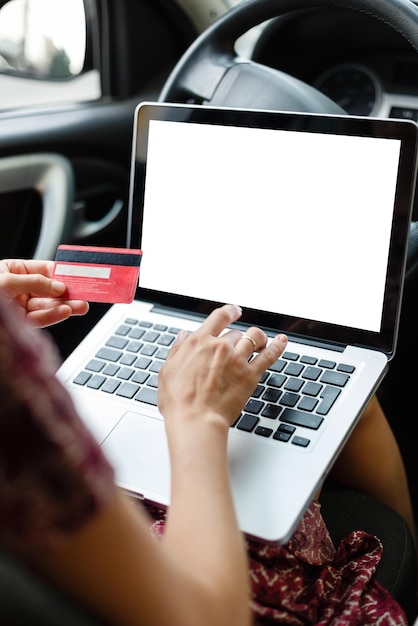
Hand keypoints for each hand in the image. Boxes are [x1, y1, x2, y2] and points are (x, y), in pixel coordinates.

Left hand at [0, 258, 88, 326]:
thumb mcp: (6, 281)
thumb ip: (34, 282)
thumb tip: (58, 286)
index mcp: (14, 271)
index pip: (44, 270)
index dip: (62, 273)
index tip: (79, 276)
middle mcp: (19, 289)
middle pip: (50, 290)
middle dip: (69, 293)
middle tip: (85, 293)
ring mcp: (20, 307)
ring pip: (48, 306)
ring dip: (66, 306)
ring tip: (81, 306)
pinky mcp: (20, 324)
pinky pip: (40, 319)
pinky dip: (54, 316)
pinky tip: (65, 311)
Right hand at [158, 303, 287, 430]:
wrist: (195, 420)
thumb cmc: (179, 401)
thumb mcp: (168, 370)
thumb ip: (178, 350)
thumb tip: (184, 336)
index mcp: (199, 342)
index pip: (219, 318)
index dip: (229, 312)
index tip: (234, 311)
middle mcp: (220, 346)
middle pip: (235, 332)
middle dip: (237, 337)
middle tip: (236, 346)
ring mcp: (237, 360)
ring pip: (254, 338)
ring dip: (258, 338)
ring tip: (260, 341)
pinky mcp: (250, 375)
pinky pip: (268, 356)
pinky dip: (277, 346)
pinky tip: (282, 342)